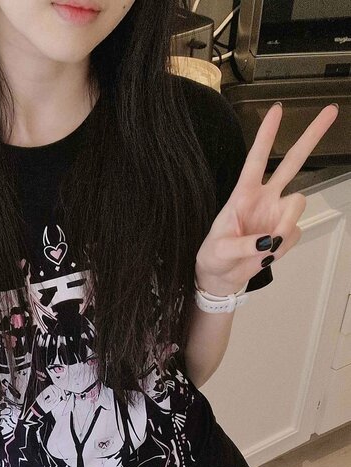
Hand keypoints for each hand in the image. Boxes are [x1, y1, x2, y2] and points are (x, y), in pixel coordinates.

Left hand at [195, 102, 338, 296]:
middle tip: (330, 111)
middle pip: (292, 162)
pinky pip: (293, 234)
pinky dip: (282, 247)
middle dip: (311, 137)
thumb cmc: (214, 257)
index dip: (267, 135)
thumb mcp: (219, 252)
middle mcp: (265, 198)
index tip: (276, 110)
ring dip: (286, 224)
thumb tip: (268, 241)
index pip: (256, 160)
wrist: (221, 277)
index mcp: (243, 194)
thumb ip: (243, 246)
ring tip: (268, 246)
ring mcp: (277, 214)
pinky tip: (267, 253)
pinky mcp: (284, 232)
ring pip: (298, 204)